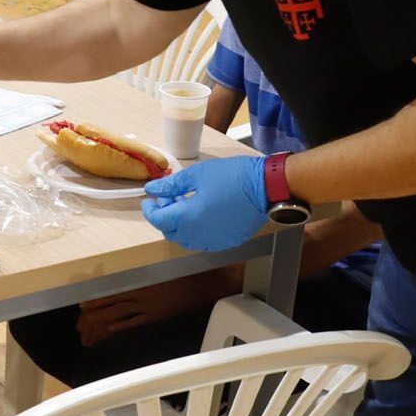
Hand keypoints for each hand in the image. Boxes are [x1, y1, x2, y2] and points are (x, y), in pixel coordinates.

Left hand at [77, 268, 235, 346]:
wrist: (204, 284)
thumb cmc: (184, 269)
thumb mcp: (161, 264)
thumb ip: (142, 268)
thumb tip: (124, 269)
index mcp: (141, 279)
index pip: (111, 290)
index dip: (96, 297)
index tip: (82, 302)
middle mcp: (141, 294)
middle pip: (111, 304)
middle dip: (94, 312)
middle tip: (80, 319)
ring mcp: (148, 307)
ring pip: (119, 314)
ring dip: (103, 320)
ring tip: (89, 327)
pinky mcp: (156, 316)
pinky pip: (135, 322)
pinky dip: (122, 325)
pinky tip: (110, 329)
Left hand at [141, 154, 269, 251]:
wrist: (266, 187)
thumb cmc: (234, 176)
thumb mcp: (197, 174)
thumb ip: (172, 185)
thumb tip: (152, 189)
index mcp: (189, 217)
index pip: (159, 220)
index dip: (150, 210)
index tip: (149, 200)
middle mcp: (199, 234)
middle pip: (170, 232)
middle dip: (164, 215)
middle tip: (170, 197)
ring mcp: (214, 241)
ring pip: (186, 239)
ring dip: (179, 224)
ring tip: (186, 202)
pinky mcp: (227, 241)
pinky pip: (203, 240)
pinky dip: (195, 229)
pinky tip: (201, 212)